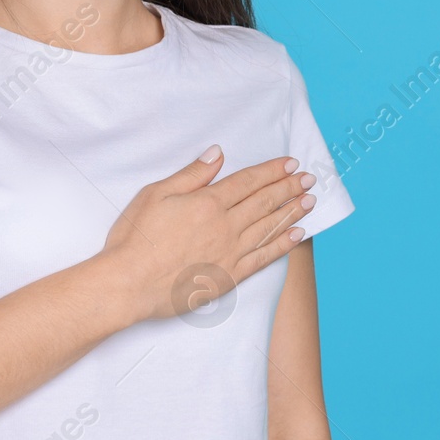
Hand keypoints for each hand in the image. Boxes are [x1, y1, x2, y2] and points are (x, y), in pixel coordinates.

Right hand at [101, 144, 316, 323]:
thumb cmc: (136, 239)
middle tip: (310, 178)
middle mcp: (225, 226)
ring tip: (310, 201)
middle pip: (264, 202)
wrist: (128, 284)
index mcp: (207, 203)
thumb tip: (217, 154)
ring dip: (293, 212)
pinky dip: (283, 245)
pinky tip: (297, 236)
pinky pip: (264, 258)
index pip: (248, 181)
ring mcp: (230, 253)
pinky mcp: (229, 276)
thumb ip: (191, 174)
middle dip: (290, 187)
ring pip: (270, 227)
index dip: (272, 170)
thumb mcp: (156, 194)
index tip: (291, 163)